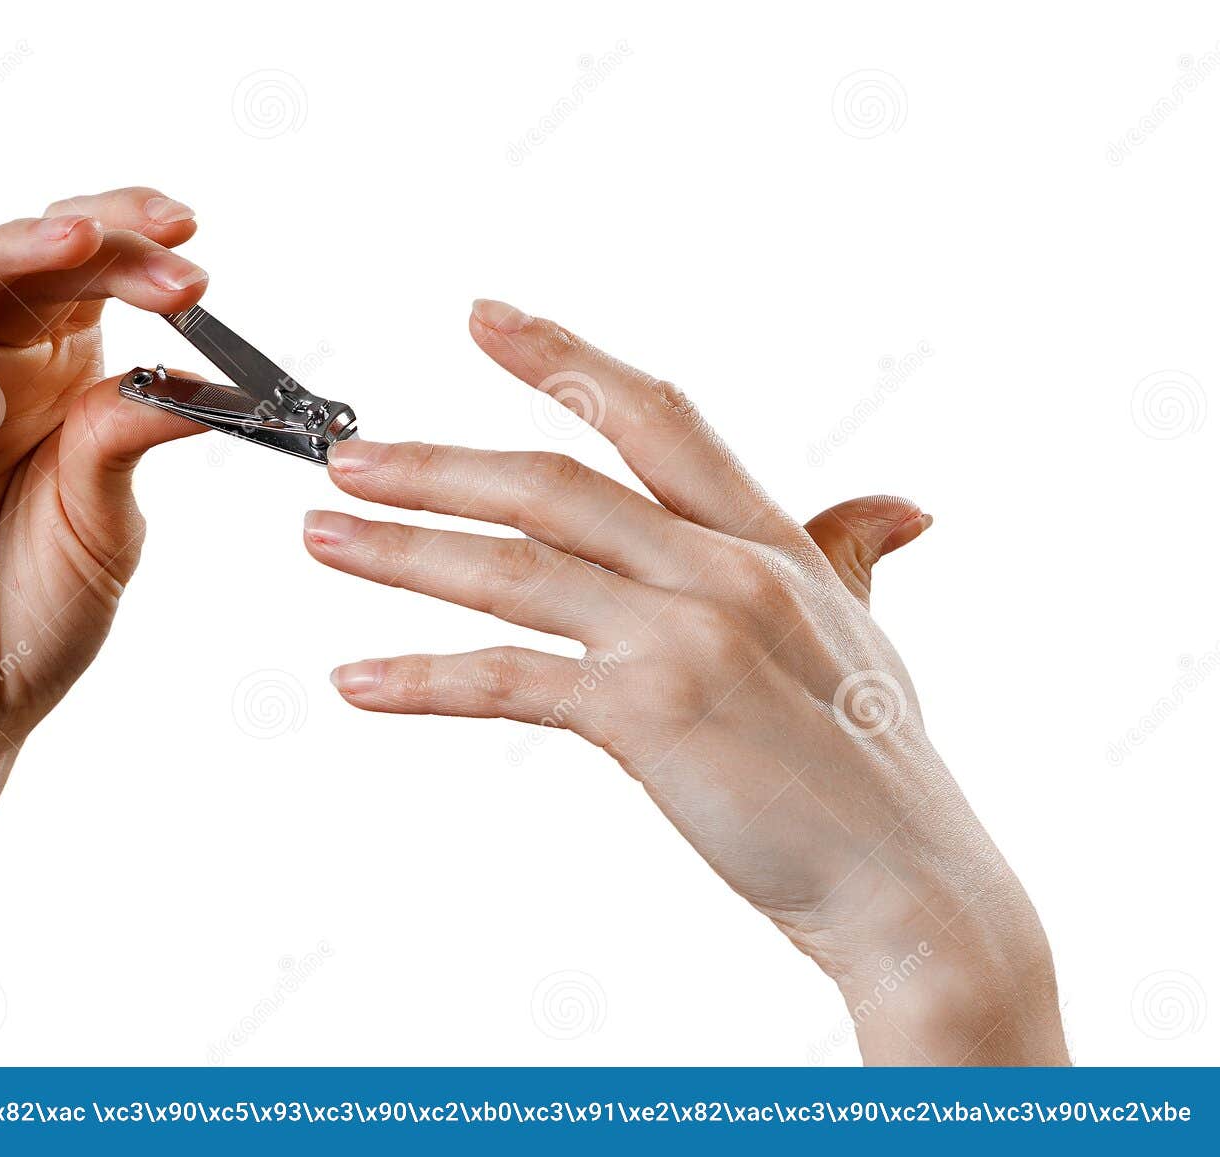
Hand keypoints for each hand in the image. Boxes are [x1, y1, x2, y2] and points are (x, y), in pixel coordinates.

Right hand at [0, 186, 208, 793]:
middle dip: (105, 245)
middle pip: (32, 267)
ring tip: (80, 236)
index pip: (91, 279)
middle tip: (175, 250)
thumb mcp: (108, 518)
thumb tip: (192, 383)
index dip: (138, 246)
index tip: (195, 240)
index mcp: (55, 377)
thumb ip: (128, 438)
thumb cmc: (36, 608)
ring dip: (15, 252)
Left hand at [304, 300, 1065, 1064]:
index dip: (566, 361)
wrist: (911, 888)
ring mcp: (685, 636)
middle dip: (438, 464)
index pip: (655, 419)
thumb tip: (894, 506)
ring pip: (513, 568)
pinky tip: (356, 680)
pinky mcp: (650, 714)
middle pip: (552, 484)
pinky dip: (422, 680)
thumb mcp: (868, 637)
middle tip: (347, 456)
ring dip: (403, 551)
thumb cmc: (878, 772)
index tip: (485, 317)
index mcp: (768, 542)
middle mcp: (723, 570)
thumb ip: (852, 554)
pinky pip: (508, 680)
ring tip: (322, 537)